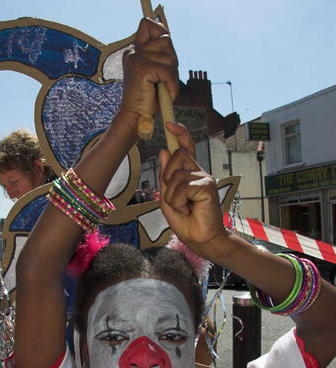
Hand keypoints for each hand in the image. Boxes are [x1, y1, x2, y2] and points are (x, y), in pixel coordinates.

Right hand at [120, 18, 178, 125]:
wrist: (136, 117)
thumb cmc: (148, 99)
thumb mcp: (155, 72)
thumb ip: (160, 55)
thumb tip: (167, 35)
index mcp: (134, 51)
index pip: (148, 24)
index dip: (160, 31)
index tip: (162, 46)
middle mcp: (133, 52)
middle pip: (166, 41)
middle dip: (171, 61)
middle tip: (163, 79)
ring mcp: (137, 59)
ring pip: (170, 58)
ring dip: (172, 77)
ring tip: (162, 88)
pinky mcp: (143, 68)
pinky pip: (169, 72)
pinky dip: (172, 86)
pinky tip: (164, 94)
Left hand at [159, 122, 226, 258]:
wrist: (201, 239)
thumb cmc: (187, 222)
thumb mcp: (168, 199)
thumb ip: (166, 178)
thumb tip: (164, 150)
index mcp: (190, 174)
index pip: (186, 148)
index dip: (180, 134)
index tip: (170, 124)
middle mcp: (199, 172)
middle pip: (177, 156)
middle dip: (167, 177)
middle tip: (175, 198)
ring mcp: (205, 178)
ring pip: (176, 174)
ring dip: (172, 196)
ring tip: (183, 208)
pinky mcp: (207, 186)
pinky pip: (182, 187)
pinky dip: (179, 201)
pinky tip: (189, 210)